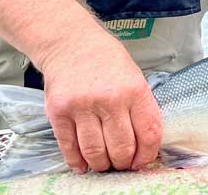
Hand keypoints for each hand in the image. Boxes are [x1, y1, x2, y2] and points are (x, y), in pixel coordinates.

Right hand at [39, 32, 162, 173]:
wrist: (70, 42)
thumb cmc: (105, 59)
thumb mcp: (133, 76)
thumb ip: (140, 107)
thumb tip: (144, 144)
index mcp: (134, 89)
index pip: (148, 133)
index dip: (147, 155)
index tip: (142, 161)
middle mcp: (110, 99)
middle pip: (121, 149)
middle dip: (123, 163)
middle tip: (121, 163)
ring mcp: (83, 106)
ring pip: (95, 153)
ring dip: (101, 164)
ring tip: (103, 162)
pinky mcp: (59, 112)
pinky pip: (70, 148)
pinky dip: (77, 162)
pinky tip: (83, 163)